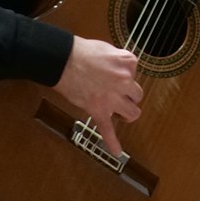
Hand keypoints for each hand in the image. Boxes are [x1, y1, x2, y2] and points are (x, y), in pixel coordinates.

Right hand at [56, 37, 142, 156]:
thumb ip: (118, 61)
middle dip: (128, 95)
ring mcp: (112, 98)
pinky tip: (117, 152)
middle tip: (116, 93)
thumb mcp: (107, 49)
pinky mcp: (98, 111)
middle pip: (137, 94)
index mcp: (127, 63)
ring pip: (132, 113)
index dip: (123, 73)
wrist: (62, 60)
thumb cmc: (82, 52)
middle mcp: (124, 81)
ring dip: (127, 113)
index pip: (134, 72)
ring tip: (120, 112)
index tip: (111, 72)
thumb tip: (121, 69)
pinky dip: (112, 142)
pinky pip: (107, 130)